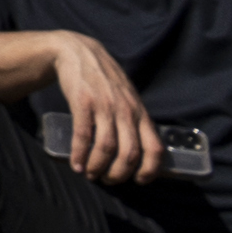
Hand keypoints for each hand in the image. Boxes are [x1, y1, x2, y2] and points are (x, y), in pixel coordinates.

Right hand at [51, 34, 162, 184]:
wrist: (78, 52)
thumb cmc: (104, 79)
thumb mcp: (127, 97)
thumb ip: (134, 119)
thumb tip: (138, 151)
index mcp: (140, 112)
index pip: (155, 148)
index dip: (150, 170)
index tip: (139, 180)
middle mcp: (126, 111)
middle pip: (130, 153)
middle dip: (119, 174)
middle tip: (107, 180)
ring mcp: (104, 106)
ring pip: (107, 148)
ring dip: (98, 167)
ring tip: (90, 174)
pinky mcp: (83, 103)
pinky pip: (83, 135)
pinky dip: (80, 154)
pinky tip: (76, 164)